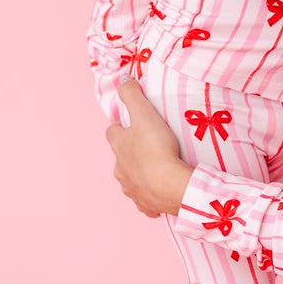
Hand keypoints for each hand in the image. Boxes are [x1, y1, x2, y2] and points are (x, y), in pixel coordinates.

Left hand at [106, 80, 191, 215]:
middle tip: (149, 147)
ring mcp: (131, 189)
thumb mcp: (144, 113)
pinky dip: (150, 196)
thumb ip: (132, 94)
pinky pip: (145, 201)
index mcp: (118, 147)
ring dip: (140, 175)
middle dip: (131, 153)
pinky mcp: (146, 204)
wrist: (170, 185)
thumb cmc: (156, 148)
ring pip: (131, 180)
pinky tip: (160, 193)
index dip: (121, 127)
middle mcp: (120, 169)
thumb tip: (123, 79)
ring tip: (156, 170)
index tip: (132, 125)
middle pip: (121, 158)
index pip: (112, 133)